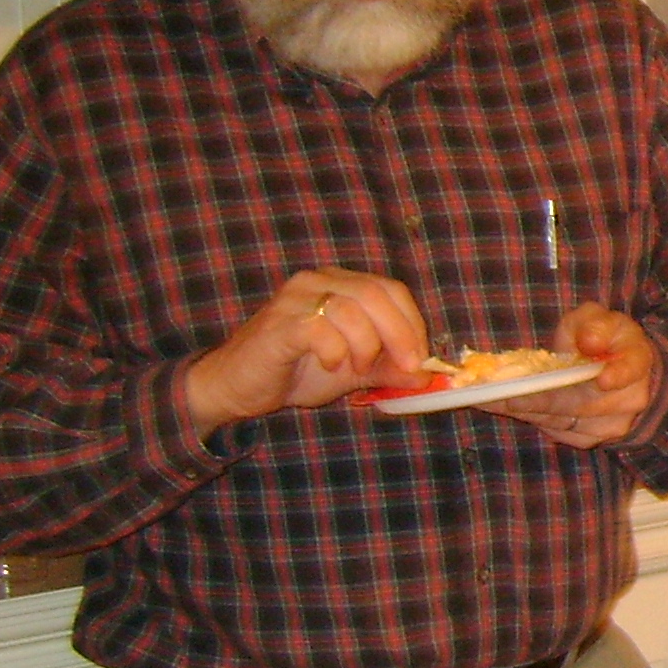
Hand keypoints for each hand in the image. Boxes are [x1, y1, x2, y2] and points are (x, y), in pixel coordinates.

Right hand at [181, 270, 428, 432]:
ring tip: (352, 367)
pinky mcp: (278, 322)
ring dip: (365, 345)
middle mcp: (318, 281)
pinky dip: (334, 351)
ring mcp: (296, 298)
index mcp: (341, 284)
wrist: (238, 386)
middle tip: (406, 367)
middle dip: (400, 334)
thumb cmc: (297, 371)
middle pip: (377, 293)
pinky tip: (328, 365)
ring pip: (351, 309)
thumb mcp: (355, 369)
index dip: (412, 323)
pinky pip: (320, 329)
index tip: (421, 359)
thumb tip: (429, 375)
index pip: (391, 289)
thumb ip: (389, 367)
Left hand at [488, 303, 657, 447]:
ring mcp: (611, 424)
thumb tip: (589, 343)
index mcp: (637, 360)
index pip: (632, 369)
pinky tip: (503, 406)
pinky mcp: (589, 438)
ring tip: (489, 399)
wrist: (615, 368)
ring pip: (563, 421)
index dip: (619, 375)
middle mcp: (630, 399)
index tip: (604, 379)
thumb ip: (594, 324)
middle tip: (506, 394)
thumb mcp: (598, 319)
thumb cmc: (604, 338)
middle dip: (542, 399)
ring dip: (526, 410)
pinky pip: (556, 431)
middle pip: (584, 404)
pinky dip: (528, 418)